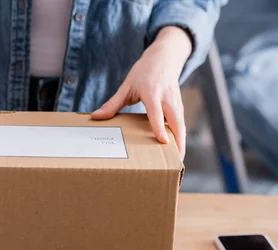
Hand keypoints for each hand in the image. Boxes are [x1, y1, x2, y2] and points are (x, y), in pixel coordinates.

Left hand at [91, 26, 191, 158]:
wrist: (165, 58)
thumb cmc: (144, 72)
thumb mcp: (127, 86)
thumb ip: (113, 103)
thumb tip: (95, 117)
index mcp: (152, 92)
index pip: (156, 112)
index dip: (159, 127)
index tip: (162, 141)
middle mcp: (167, 99)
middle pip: (177, 123)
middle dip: (178, 142)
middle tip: (176, 161)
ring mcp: (176, 103)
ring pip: (181, 126)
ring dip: (181, 143)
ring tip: (177, 162)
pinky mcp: (180, 107)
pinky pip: (181, 125)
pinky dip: (180, 138)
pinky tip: (176, 152)